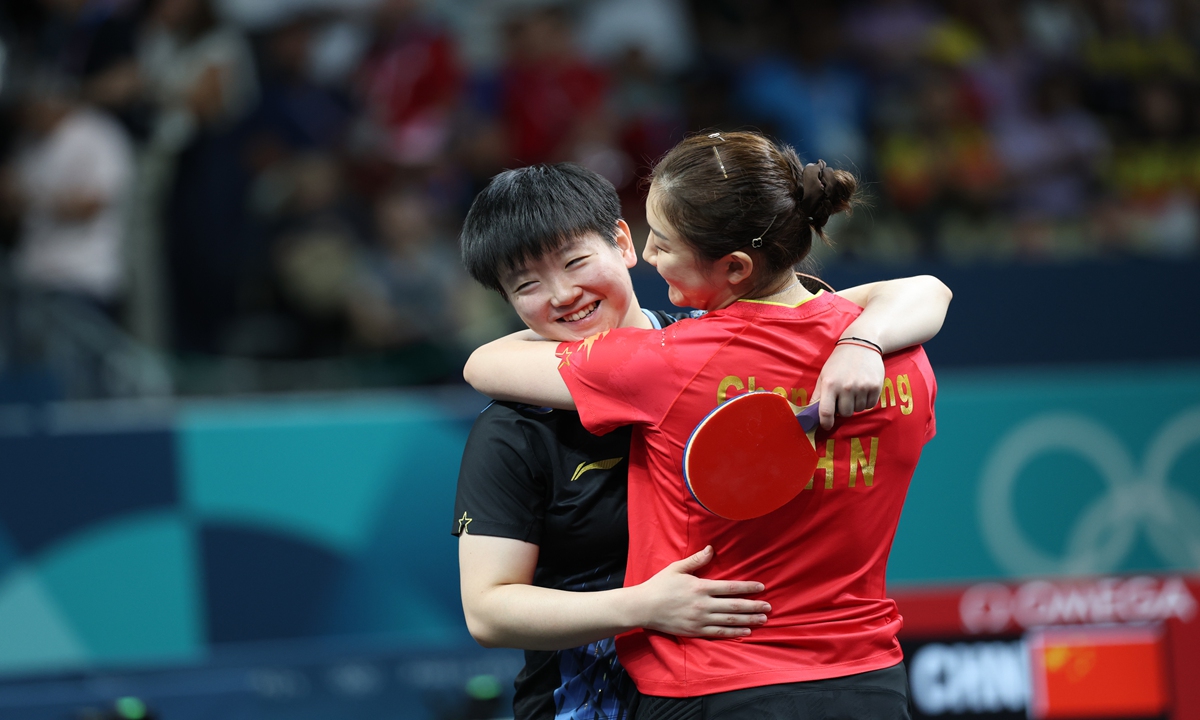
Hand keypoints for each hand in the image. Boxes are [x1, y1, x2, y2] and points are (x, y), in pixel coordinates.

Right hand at [634, 546, 769, 637]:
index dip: (748, 588)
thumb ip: (696, 560)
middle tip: (769, 607)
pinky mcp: (695, 631)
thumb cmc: (659, 585)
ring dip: (749, 620)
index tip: (762, 588)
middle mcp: (703, 604)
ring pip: (730, 621)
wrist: (643, 607)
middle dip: (754, 606)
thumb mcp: (677, 568)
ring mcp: (700, 620)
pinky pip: (719, 633)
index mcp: (700, 587)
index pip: (731, 588)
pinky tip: (746, 632)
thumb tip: (712, 549)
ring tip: (763, 620)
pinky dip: (734, 633)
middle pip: (735, 606)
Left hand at [811, 341, 883, 429]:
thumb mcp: (824, 375)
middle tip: (843, 397)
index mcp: (830, 384)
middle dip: (842, 409)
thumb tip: (810, 414)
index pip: (826, 412)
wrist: (862, 343)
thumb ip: (817, 395)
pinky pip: (869, 405)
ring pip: (857, 410)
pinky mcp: (875, 386)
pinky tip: (863, 389)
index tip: (826, 425)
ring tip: (853, 390)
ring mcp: (862, 387)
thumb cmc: (839, 362)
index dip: (825, 423)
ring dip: (855, 405)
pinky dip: (865, 401)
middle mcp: (846, 387)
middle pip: (844, 413)